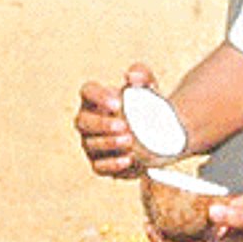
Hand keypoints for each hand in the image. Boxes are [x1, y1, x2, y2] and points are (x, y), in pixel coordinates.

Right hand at [75, 63, 157, 177]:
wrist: (160, 135)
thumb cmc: (147, 106)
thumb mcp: (149, 87)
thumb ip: (142, 75)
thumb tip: (132, 76)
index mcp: (96, 99)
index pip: (87, 92)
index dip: (98, 97)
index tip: (117, 103)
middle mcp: (88, 121)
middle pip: (82, 121)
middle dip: (101, 124)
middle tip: (124, 126)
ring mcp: (91, 143)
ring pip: (90, 144)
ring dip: (109, 143)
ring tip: (130, 141)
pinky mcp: (99, 163)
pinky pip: (98, 166)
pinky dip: (112, 164)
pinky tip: (128, 159)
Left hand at [146, 189, 242, 241]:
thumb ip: (239, 215)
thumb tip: (213, 213)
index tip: (148, 228)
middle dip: (161, 234)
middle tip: (145, 214)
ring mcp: (222, 234)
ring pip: (189, 232)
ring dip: (172, 222)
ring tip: (156, 203)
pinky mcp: (226, 220)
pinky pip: (200, 218)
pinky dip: (188, 209)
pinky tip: (180, 194)